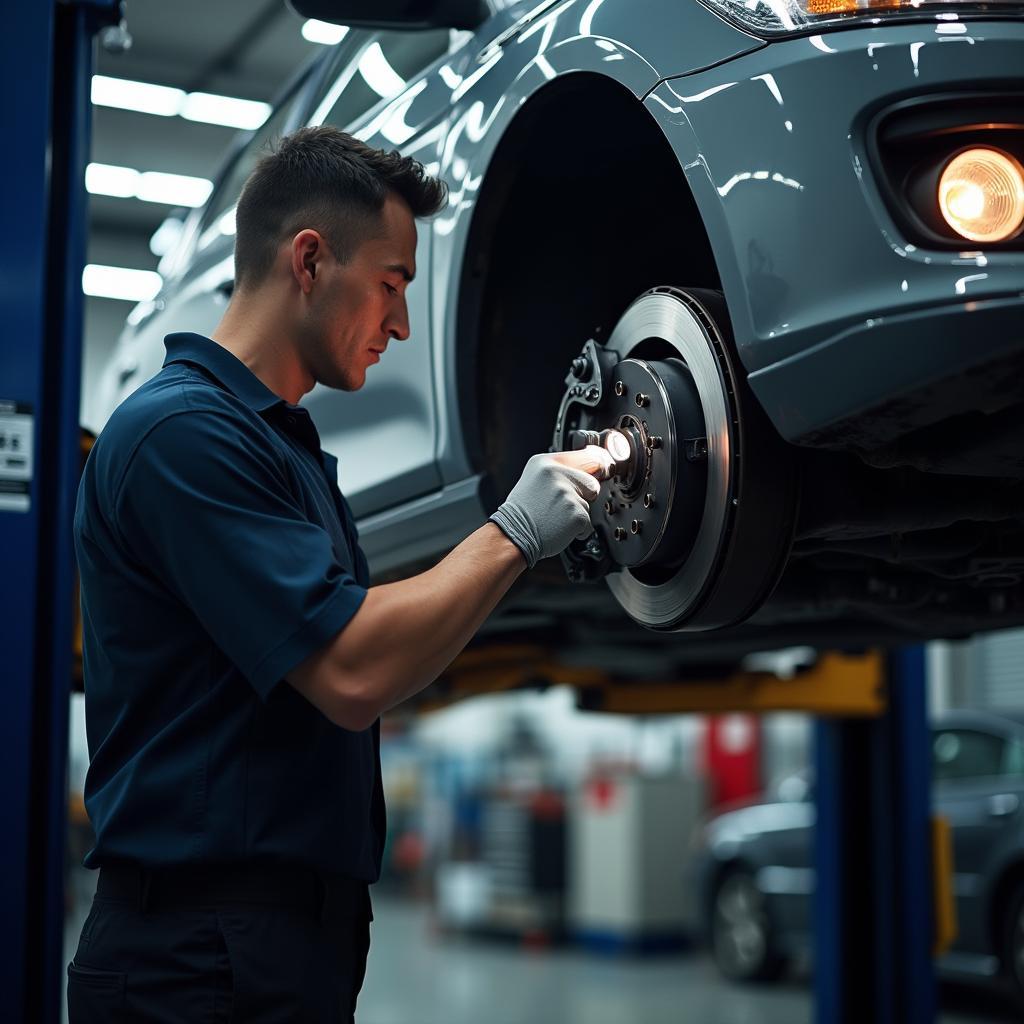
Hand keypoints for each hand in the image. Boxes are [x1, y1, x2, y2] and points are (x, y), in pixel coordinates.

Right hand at [488, 445, 612, 567]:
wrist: (513, 535)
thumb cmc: (524, 511)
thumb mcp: (536, 479)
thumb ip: (561, 470)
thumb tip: (595, 465)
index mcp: (545, 462)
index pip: (586, 455)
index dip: (597, 464)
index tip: (601, 468)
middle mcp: (556, 474)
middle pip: (591, 482)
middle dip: (582, 495)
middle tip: (560, 504)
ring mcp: (567, 494)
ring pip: (588, 504)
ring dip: (577, 513)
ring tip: (556, 516)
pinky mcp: (576, 514)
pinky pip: (588, 522)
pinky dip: (577, 529)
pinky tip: (559, 527)